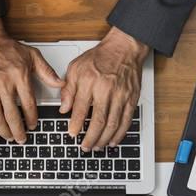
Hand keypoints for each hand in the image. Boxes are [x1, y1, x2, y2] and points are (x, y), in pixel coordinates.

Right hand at [0, 18, 63, 143]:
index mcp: (19, 76)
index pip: (28, 105)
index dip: (32, 119)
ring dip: (4, 131)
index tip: (33, 125)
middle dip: (18, 131)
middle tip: (22, 138)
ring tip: (9, 137)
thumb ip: (46, 71)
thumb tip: (60, 83)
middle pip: (12, 116)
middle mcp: (3, 84)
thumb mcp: (31, 55)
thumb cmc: (5, 47)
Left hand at [60, 27, 148, 150]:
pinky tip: (112, 141)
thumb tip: (64, 109)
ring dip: (104, 139)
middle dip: (90, 138)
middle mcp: (107, 89)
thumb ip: (68, 89)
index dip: (75, 125)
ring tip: (96, 147)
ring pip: (113, 124)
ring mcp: (121, 95)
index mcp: (90, 82)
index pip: (81, 109)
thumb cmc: (100, 57)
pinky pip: (126, 121)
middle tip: (84, 146)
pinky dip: (119, 134)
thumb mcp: (76, 68)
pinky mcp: (132, 98)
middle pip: (98, 121)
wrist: (124, 48)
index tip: (72, 134)